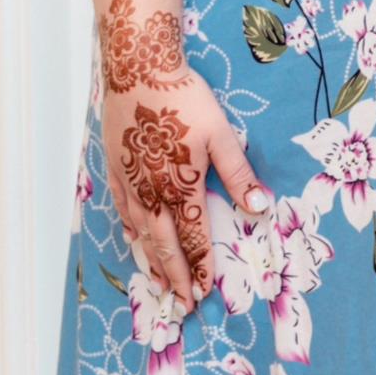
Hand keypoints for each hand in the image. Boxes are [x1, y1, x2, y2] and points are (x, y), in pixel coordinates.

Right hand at [99, 0, 269, 308]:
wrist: (138, 69)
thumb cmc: (184, 99)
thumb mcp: (221, 134)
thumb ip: (239, 174)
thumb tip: (260, 207)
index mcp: (182, 186)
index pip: (194, 238)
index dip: (201, 267)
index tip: (204, 293)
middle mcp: (152, 192)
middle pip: (165, 245)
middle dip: (175, 276)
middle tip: (181, 305)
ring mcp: (129, 182)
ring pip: (141, 232)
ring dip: (151, 261)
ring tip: (158, 284)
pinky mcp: (115, 168)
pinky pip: (122, 210)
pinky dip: (130, 231)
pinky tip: (133, 239)